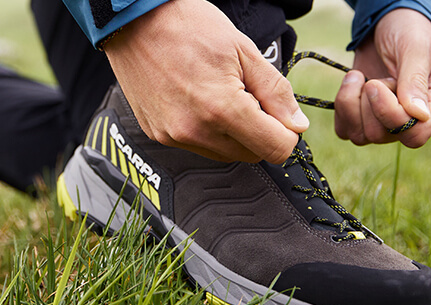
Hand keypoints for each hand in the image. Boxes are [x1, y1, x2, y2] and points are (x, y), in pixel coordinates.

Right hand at [103, 0, 308, 163]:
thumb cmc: (188, 27)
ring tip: (220, 96)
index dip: (286, 133)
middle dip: (259, 132)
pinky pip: (197, 146)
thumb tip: (296, 124)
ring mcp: (174, 136)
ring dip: (233, 134)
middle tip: (248, 97)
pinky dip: (207, 131)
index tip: (280, 115)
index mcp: (222, 109)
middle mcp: (196, 131)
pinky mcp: (159, 136)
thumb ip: (275, 92)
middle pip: (251, 155)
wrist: (134, 23)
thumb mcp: (244, 50)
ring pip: (225, 154)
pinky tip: (198, 100)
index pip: (275, 149)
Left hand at [334, 8, 430, 146]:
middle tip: (375, 78)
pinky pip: (344, 130)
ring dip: (353, 104)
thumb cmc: (410, 31)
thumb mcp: (416, 47)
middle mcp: (409, 120)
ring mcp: (383, 121)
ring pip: (360, 136)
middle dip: (370, 104)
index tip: (378, 85)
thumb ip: (415, 80)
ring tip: (361, 77)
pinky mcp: (360, 117)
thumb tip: (418, 115)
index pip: (416, 134)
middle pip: (381, 136)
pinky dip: (342, 107)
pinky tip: (352, 83)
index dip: (392, 117)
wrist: (388, 23)